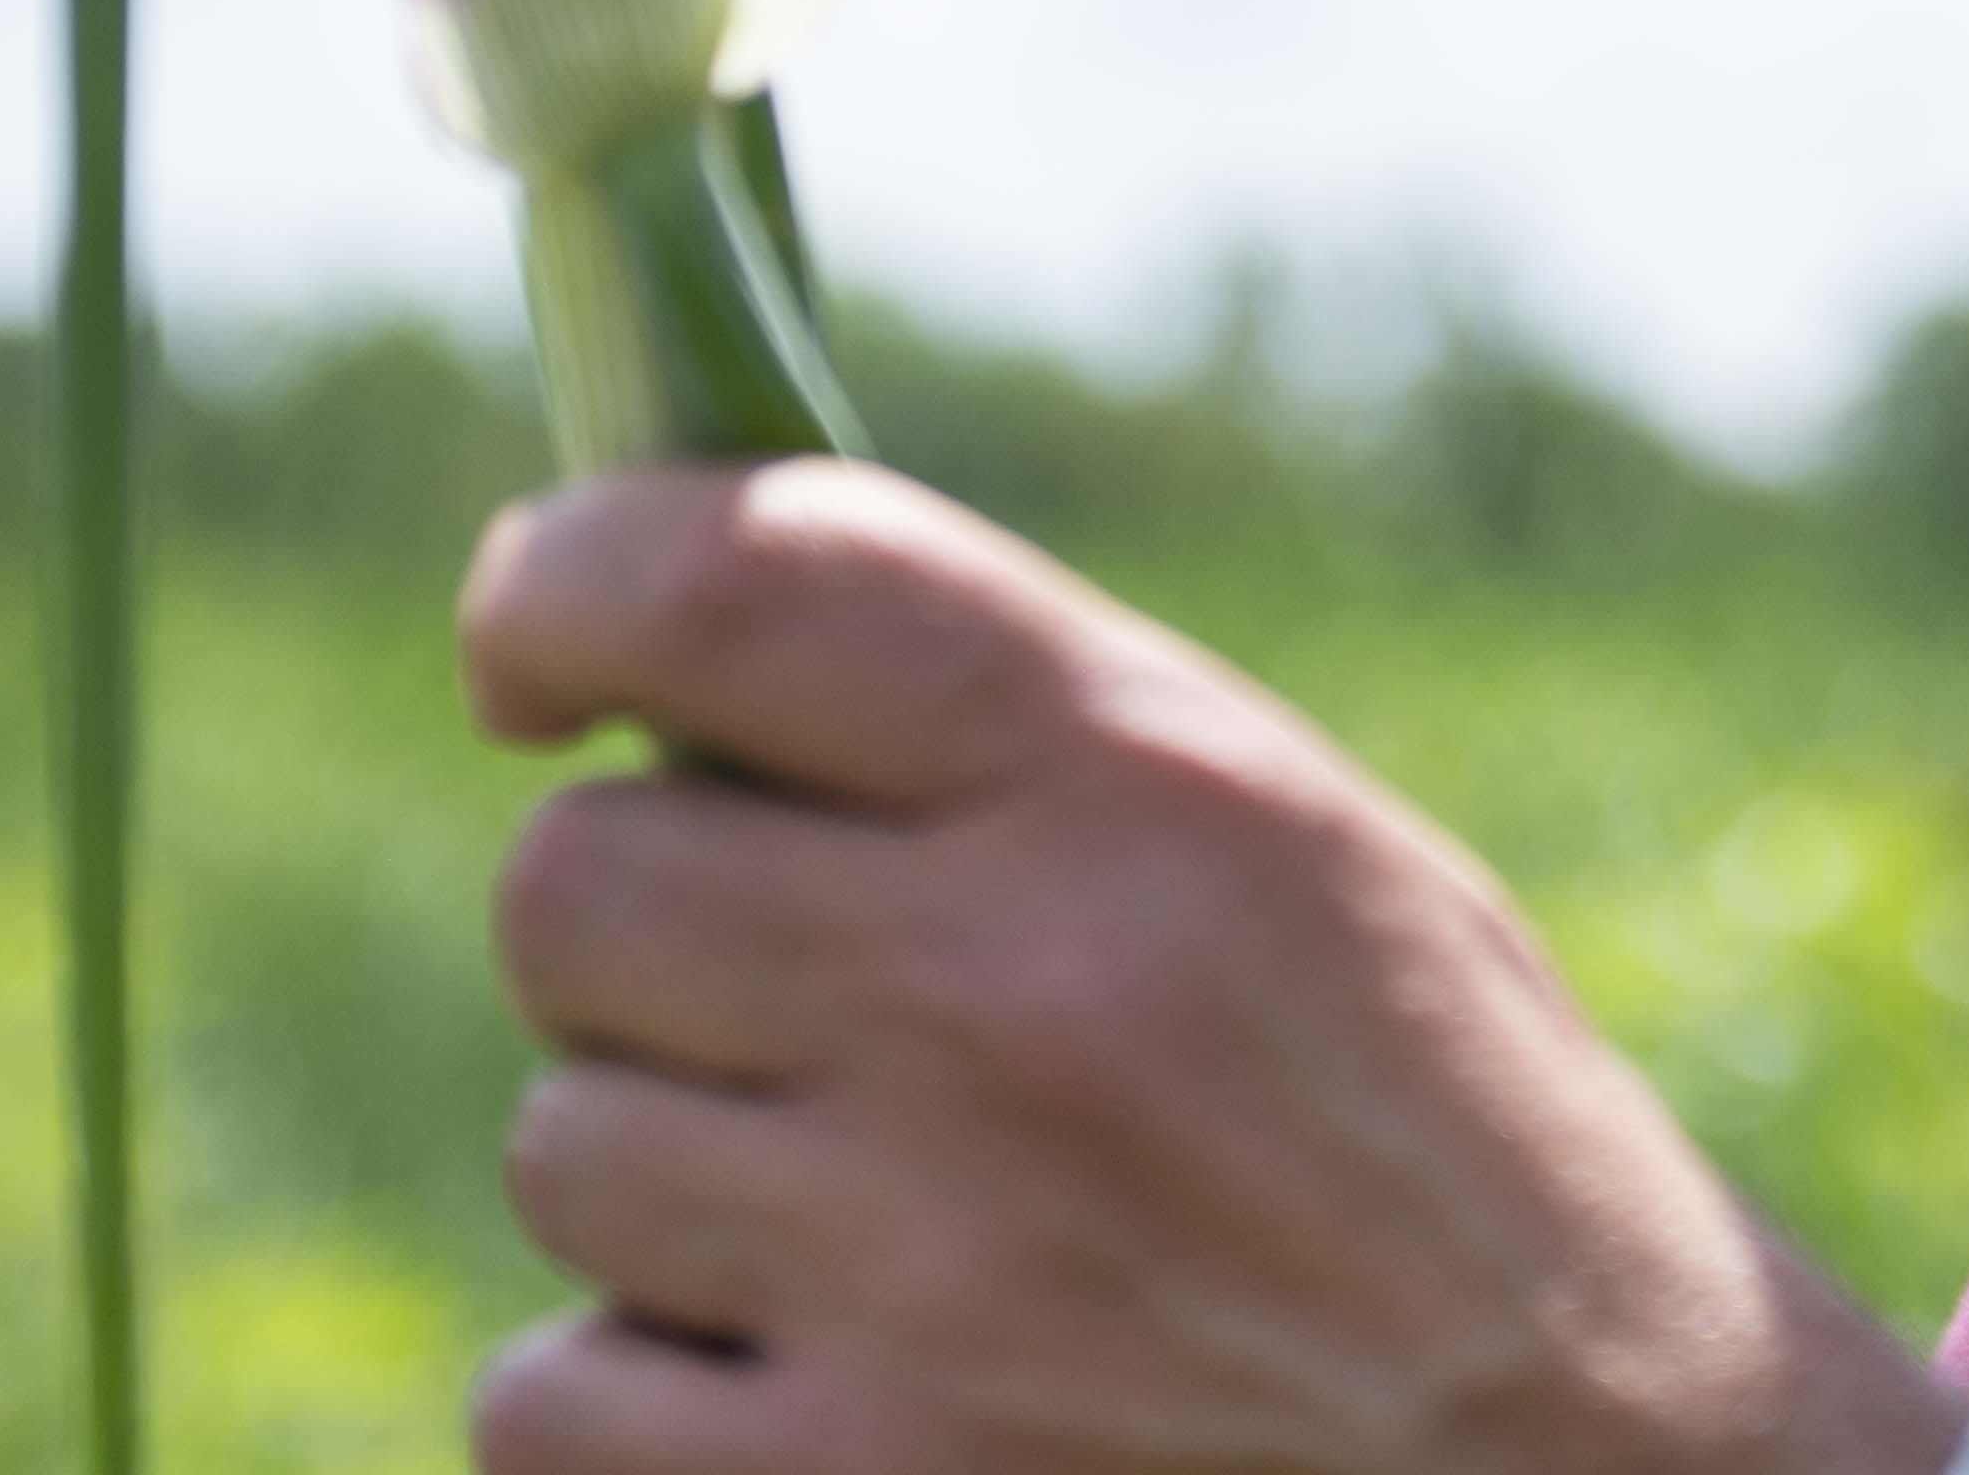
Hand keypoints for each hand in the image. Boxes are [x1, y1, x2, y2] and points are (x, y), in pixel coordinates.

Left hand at [459, 457, 1968, 1474]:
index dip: (564, 585)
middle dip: (651, 938)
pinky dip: (656, 1413)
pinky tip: (844, 1400)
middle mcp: (1011, 1003)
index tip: (539, 653)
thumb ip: (1001, 729)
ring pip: (561, 1145)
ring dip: (675, 1189)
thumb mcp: (1285, 850)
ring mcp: (922, 1277)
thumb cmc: (1428, 1142)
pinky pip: (553, 1400)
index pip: (718, 576)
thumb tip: (657, 650)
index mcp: (1139, 784)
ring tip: (900, 1235)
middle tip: (802, 1009)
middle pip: (576, 885)